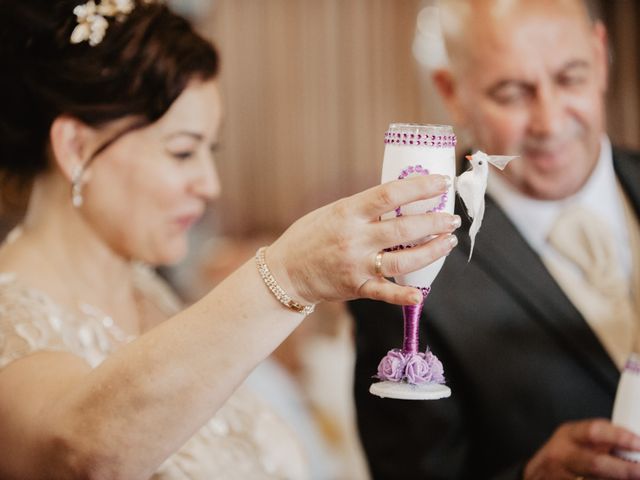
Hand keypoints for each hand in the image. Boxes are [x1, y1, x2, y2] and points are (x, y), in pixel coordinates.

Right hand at [267, 174, 458, 305]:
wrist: (285, 272)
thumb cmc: (309, 236)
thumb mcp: (333, 211)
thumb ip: (364, 208)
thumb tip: (400, 199)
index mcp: (348, 212)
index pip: (390, 194)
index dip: (420, 187)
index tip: (442, 182)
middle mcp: (354, 238)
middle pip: (403, 229)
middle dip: (434, 222)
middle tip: (451, 218)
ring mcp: (356, 265)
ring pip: (403, 260)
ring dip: (431, 251)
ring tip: (449, 242)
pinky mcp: (356, 287)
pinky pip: (384, 292)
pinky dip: (404, 295)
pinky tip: (421, 293)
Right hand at [523, 419, 639, 479]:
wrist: (539, 474)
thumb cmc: (565, 454)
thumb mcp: (577, 439)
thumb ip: (602, 439)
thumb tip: (634, 445)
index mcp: (569, 435)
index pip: (593, 432)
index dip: (618, 437)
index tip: (638, 443)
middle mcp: (564, 456)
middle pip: (595, 464)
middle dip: (623, 470)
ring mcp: (562, 476)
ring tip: (633, 477)